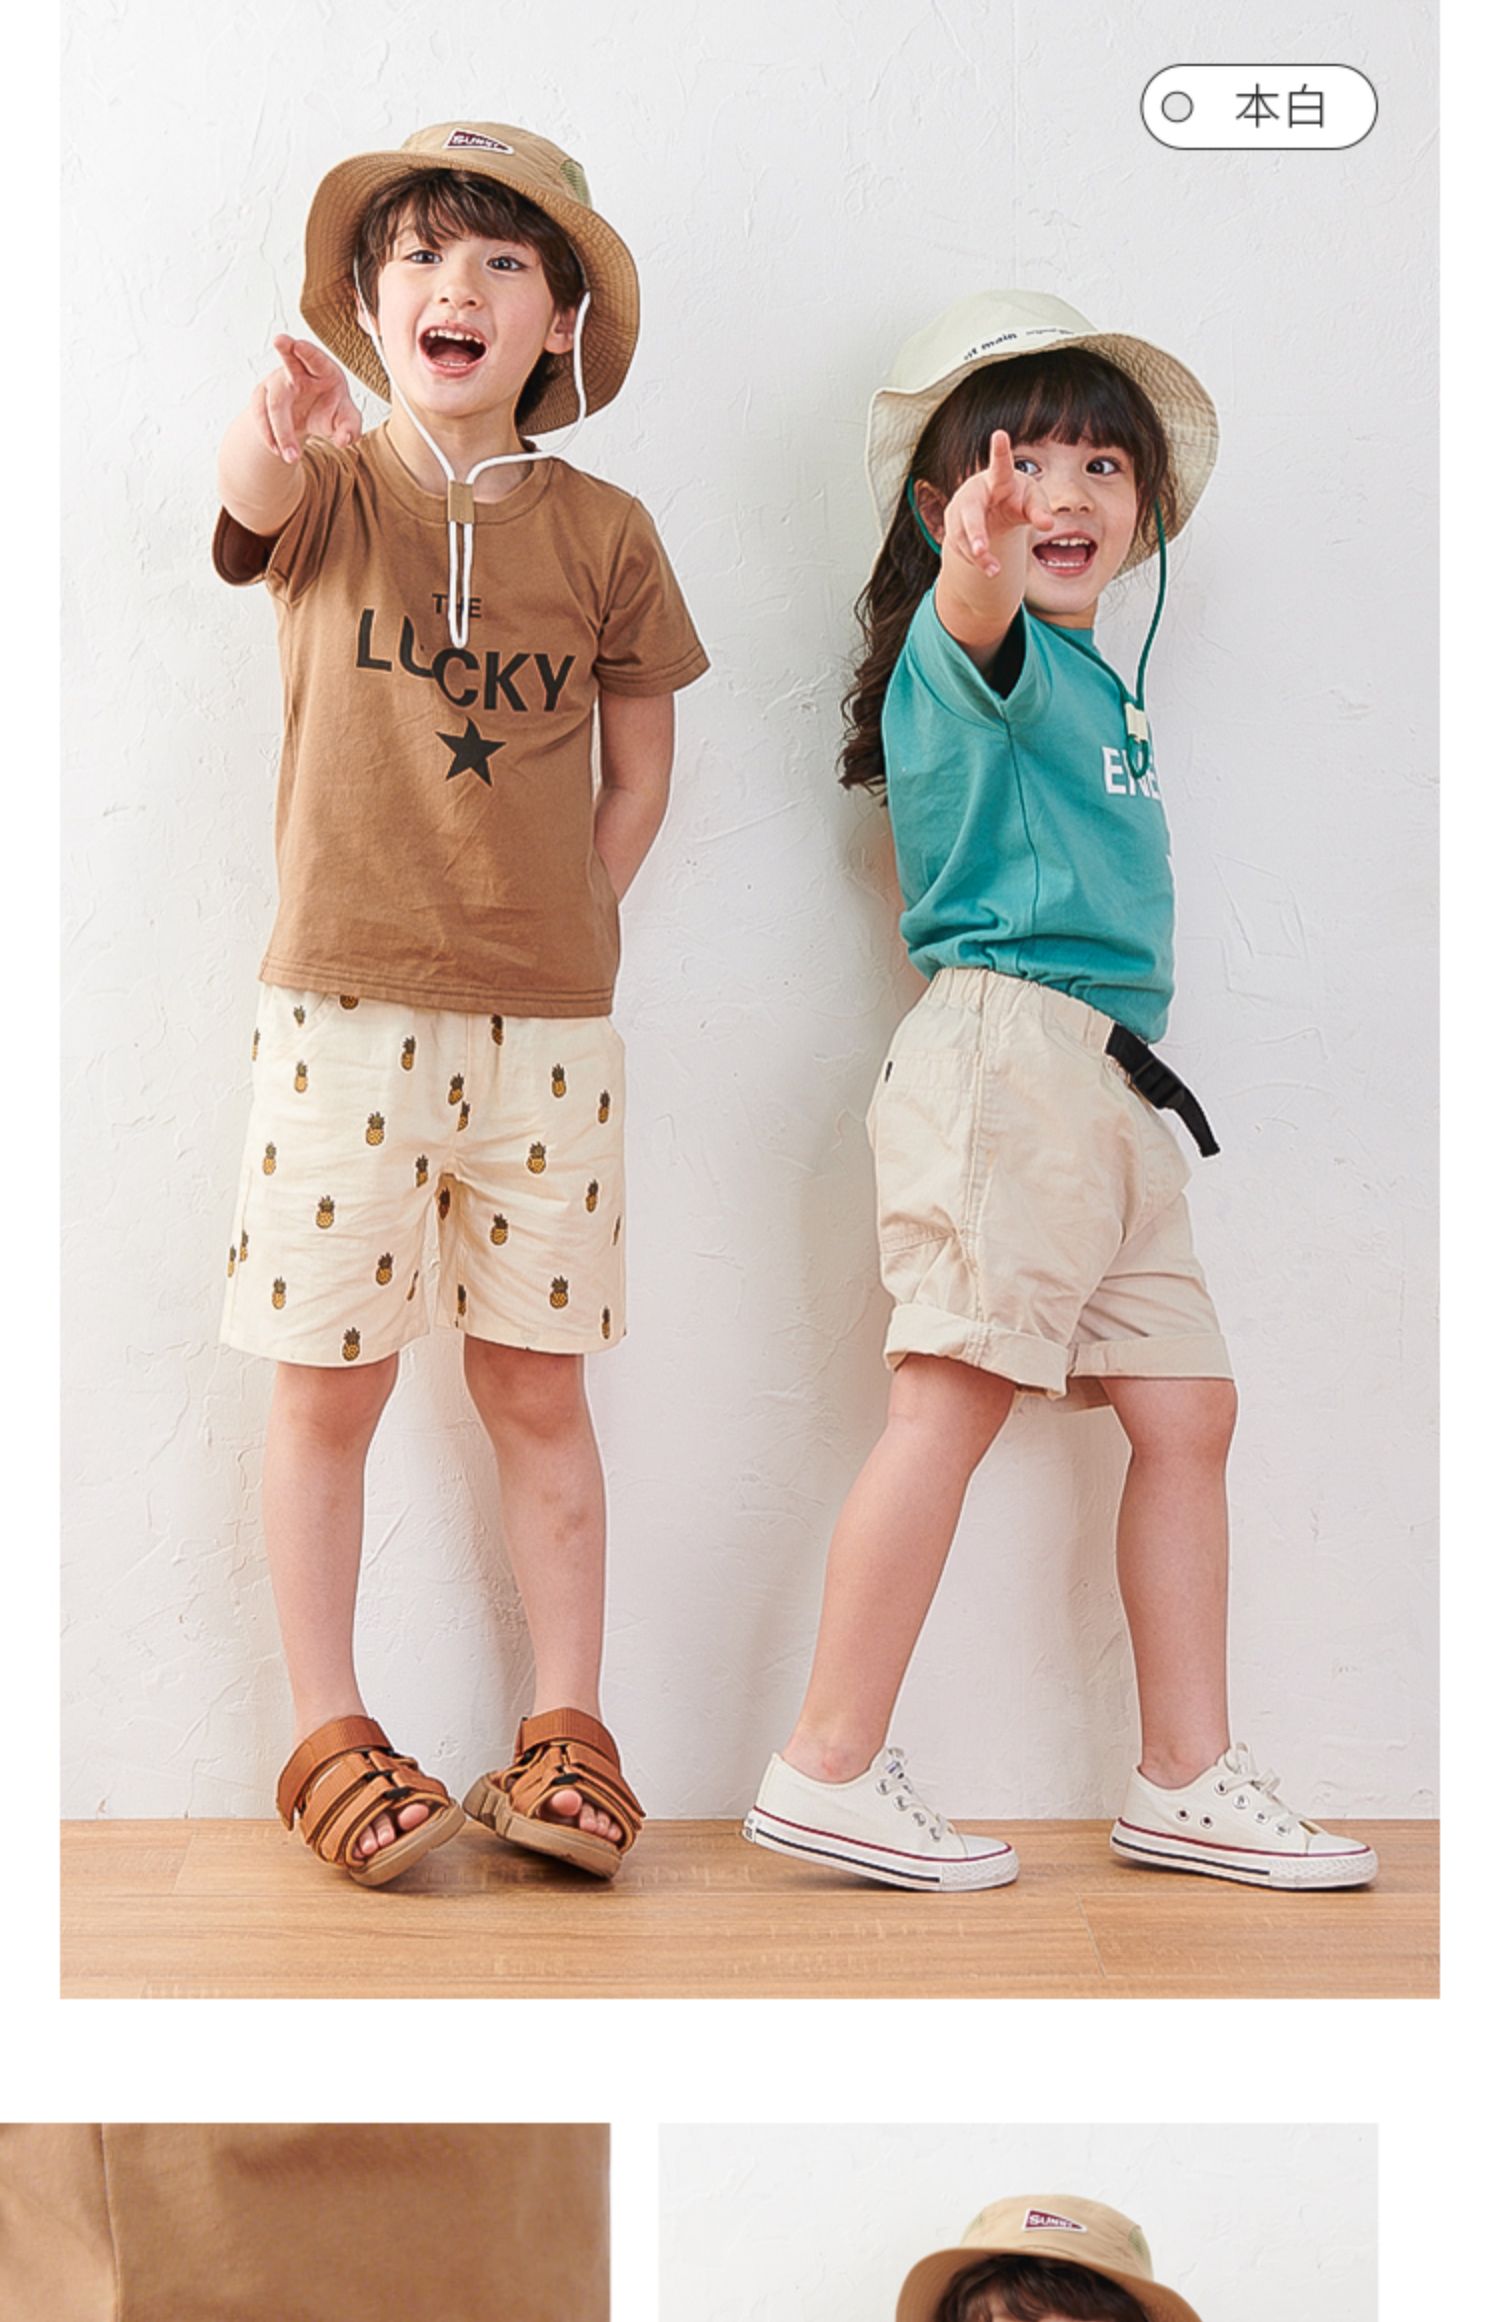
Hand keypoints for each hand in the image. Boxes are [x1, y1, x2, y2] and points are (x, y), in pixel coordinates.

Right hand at [252, 335, 361, 463]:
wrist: (307, 417)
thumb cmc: (330, 409)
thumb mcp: (345, 419)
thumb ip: (350, 427)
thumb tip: (345, 440)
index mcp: (322, 370)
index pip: (316, 358)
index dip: (308, 351)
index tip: (299, 345)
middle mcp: (297, 371)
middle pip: (289, 360)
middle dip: (285, 349)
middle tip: (280, 340)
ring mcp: (277, 383)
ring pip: (275, 403)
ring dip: (281, 431)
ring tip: (291, 456)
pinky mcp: (261, 398)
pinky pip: (262, 418)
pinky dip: (270, 437)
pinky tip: (279, 451)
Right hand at [942, 429, 1055, 578]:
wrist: (993, 509)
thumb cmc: (1017, 499)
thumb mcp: (1033, 502)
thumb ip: (1041, 512)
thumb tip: (1048, 525)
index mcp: (999, 478)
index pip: (1000, 465)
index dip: (1000, 451)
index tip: (999, 434)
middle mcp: (975, 491)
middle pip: (970, 512)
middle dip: (975, 532)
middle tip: (982, 550)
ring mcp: (959, 510)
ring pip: (961, 535)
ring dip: (977, 555)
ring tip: (995, 571)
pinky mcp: (952, 527)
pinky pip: (959, 547)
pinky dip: (974, 560)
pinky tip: (989, 568)